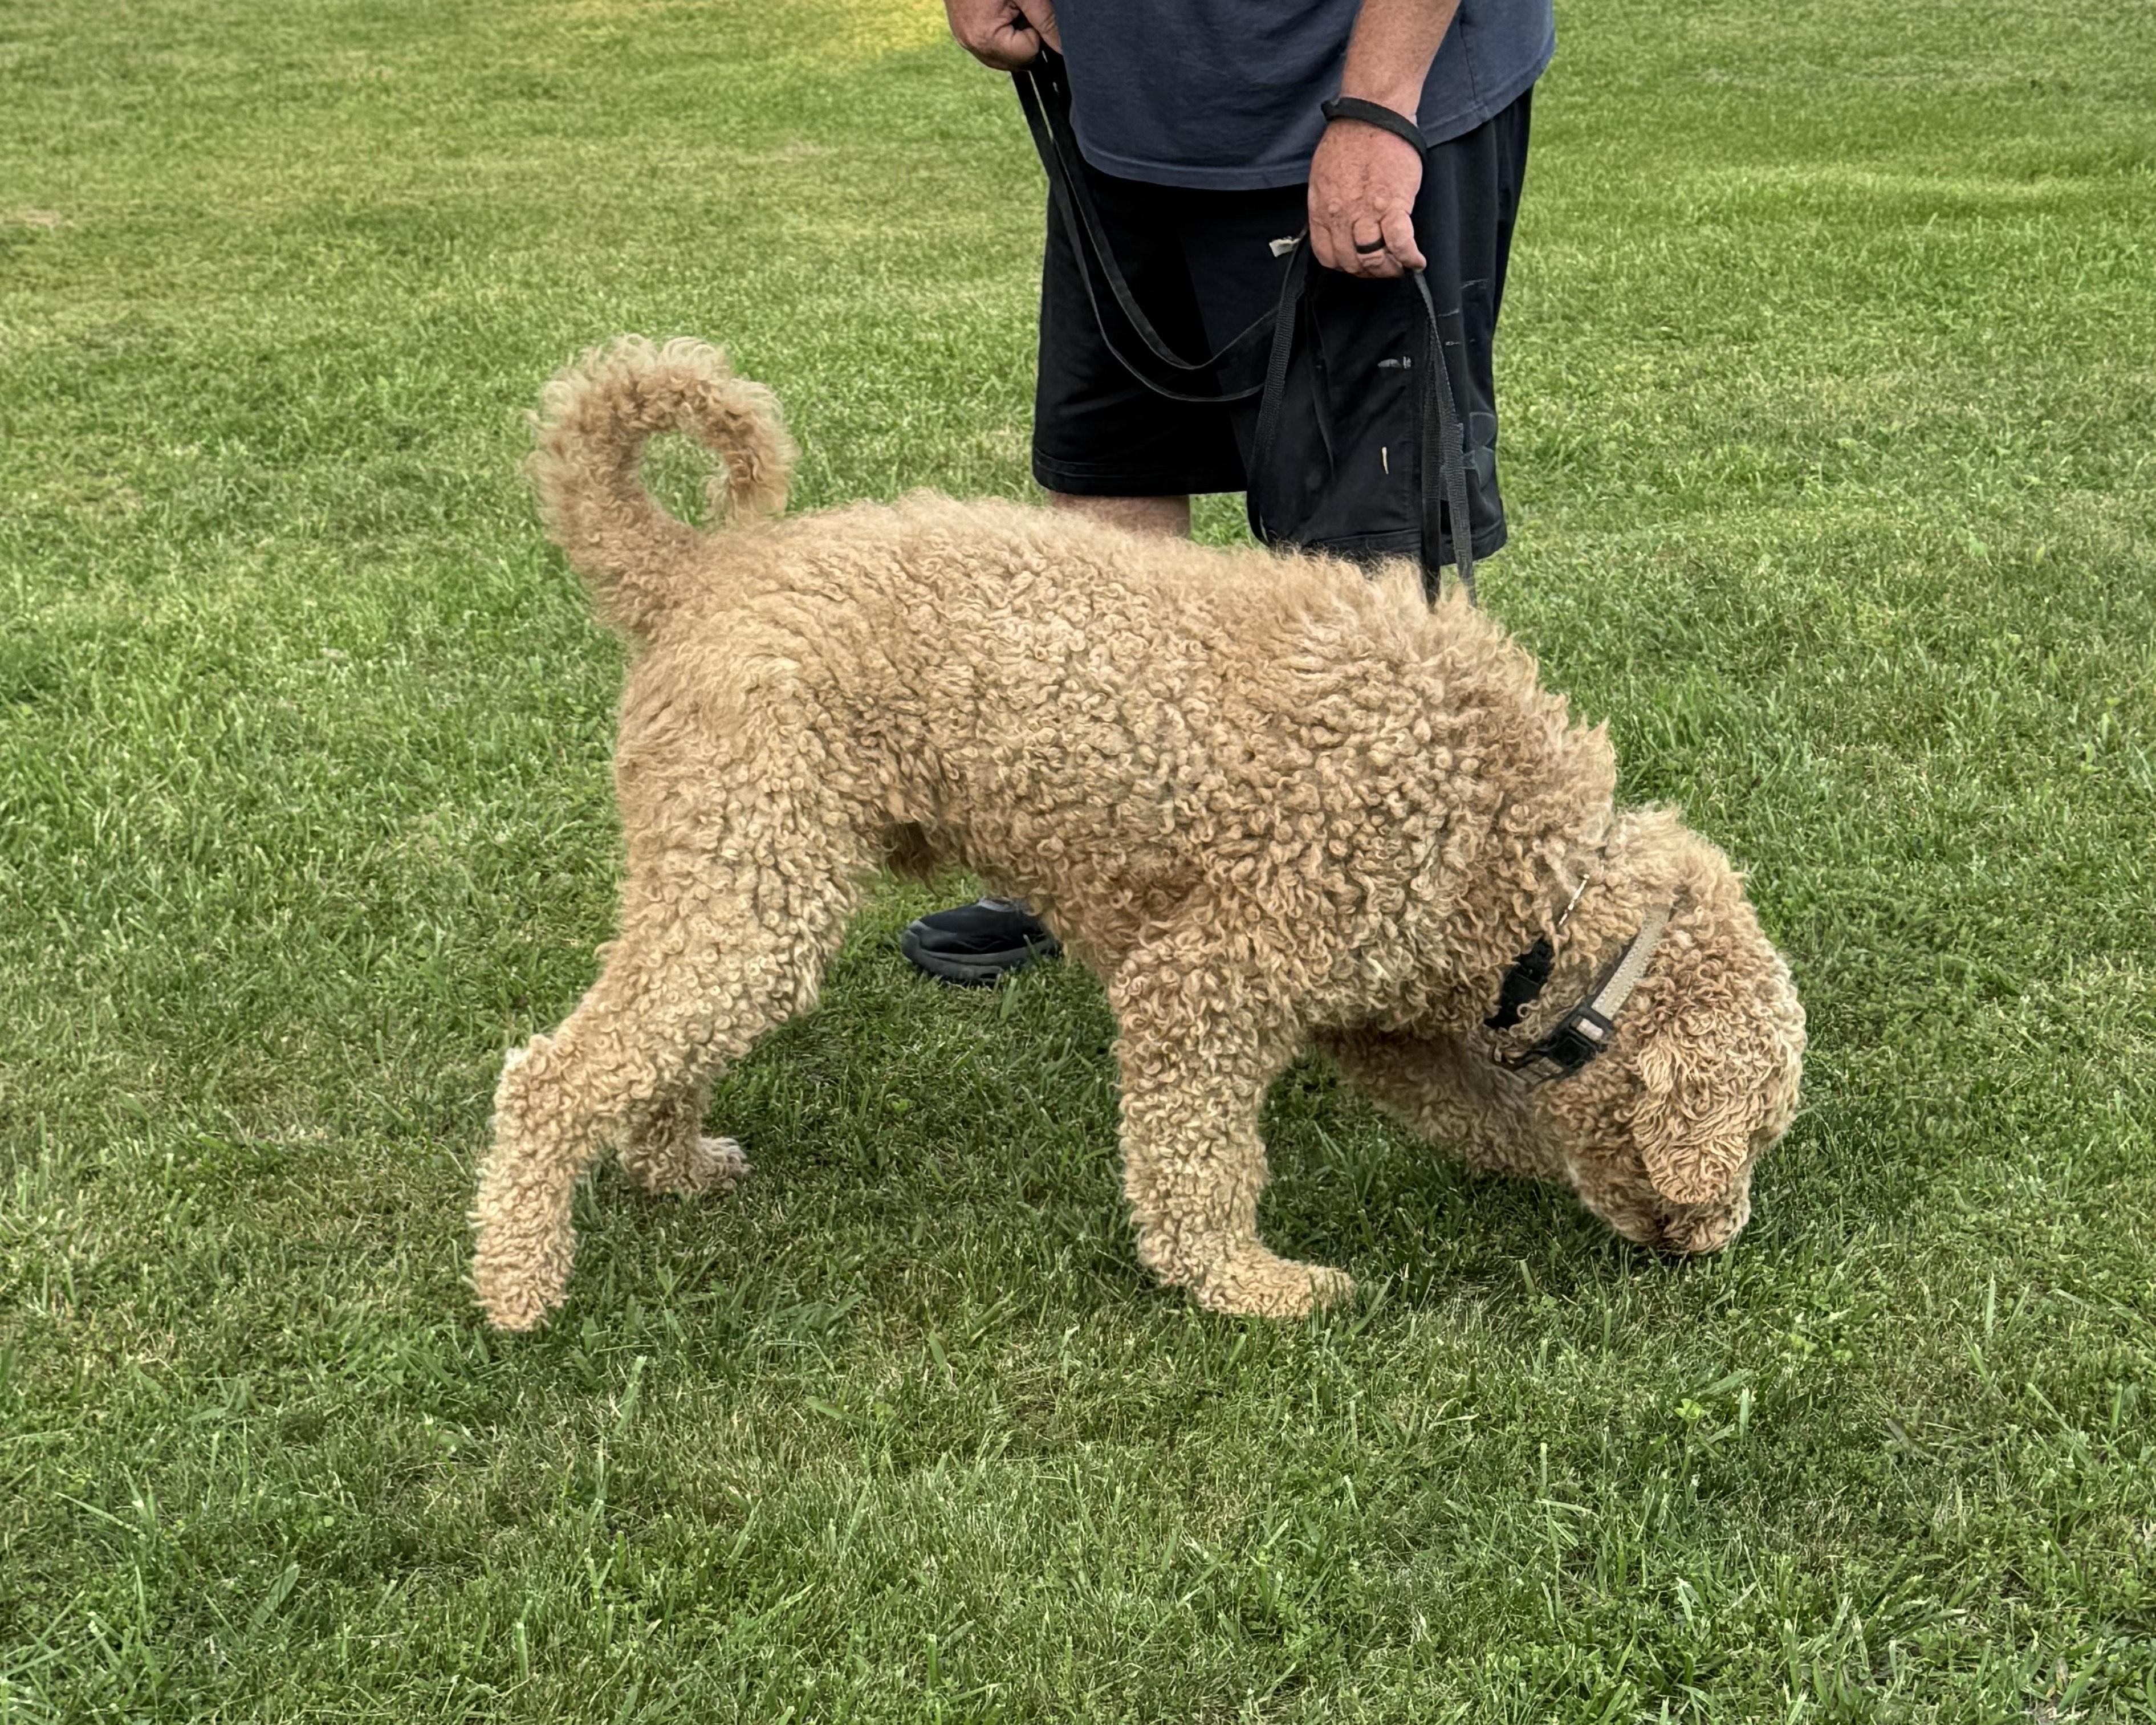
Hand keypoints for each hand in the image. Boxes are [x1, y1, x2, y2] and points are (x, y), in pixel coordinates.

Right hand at [944, 0, 1061, 69]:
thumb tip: (1063, 48)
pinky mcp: (963, 32)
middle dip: (1023, 36)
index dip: (1035, 31)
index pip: (1027, 54)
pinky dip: (1001, 32)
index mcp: (985, 38)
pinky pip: (991, 45)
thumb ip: (1046, 20)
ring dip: (1013, 36)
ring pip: (1004, 56)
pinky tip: (999, 10)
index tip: (1027, 9)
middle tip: (1017, 8)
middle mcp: (972, 44)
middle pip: (1015, 61)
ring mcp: (965, 40)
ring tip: (1008, 7)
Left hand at [1307, 117, 1424, 278]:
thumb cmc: (1350, 140)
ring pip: (1373, 259)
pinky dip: (1409, 257)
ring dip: (1389, 269)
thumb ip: (1328, 206)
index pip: (1327, 256)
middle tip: (1382, 267)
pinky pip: (1400, 243)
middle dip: (1368, 271)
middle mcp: (1341, 216)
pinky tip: (1416, 262)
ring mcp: (1366, 212)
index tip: (1357, 264)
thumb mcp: (1323, 178)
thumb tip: (1335, 227)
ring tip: (1400, 265)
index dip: (1344, 266)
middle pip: (1351, 262)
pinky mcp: (1393, 204)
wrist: (1373, 115)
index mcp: (1322, 209)